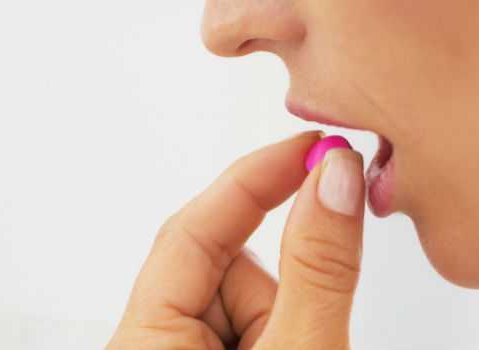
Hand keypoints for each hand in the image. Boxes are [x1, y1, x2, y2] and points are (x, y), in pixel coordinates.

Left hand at [108, 132, 366, 349]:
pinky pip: (261, 330)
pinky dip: (292, 337)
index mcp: (145, 342)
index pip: (191, 229)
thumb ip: (317, 269)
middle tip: (315, 331)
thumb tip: (334, 179)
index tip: (312, 148)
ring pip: (252, 301)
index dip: (255, 179)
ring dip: (293, 322)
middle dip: (284, 288)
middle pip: (227, 267)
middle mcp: (155, 348)